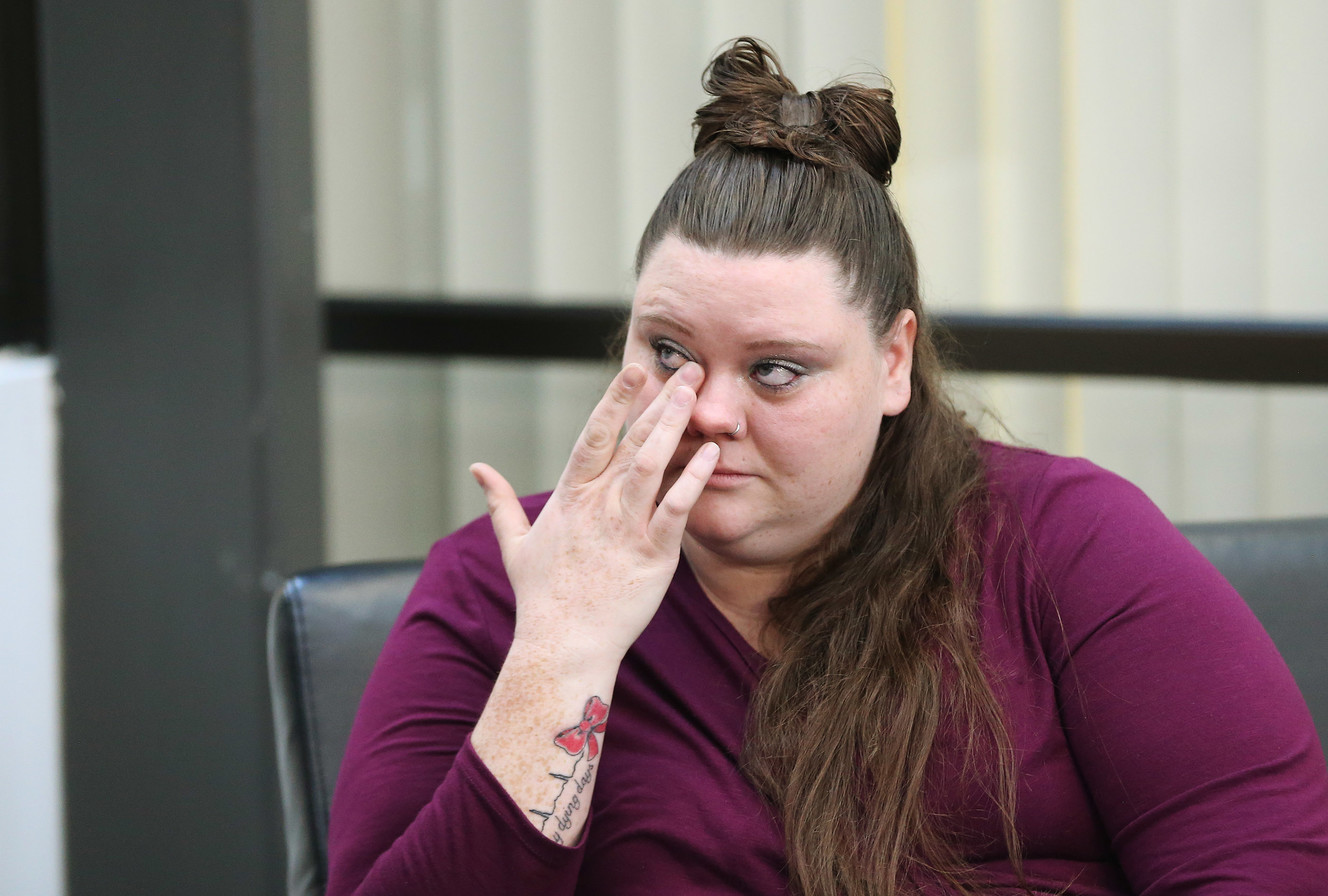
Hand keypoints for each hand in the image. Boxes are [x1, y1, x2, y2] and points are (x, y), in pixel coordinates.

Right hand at [470, 361, 718, 665]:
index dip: (615, 399)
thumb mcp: (514, 544)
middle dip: (662, 401)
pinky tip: (710, 454)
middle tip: (689, 369)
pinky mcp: (652, 554)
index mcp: (571, 496)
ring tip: (698, 395)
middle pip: (632, 440)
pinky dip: (693, 479)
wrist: (562, 644)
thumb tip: (477, 470)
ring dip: (676, 426)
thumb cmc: (541, 598)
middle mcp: (598, 504)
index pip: (594, 435)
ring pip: (651, 463)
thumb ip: (500, 502)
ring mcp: (624, 527)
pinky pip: (675, 509)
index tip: (636, 369)